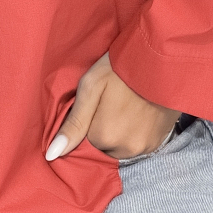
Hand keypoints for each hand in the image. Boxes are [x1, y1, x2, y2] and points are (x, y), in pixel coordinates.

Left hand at [46, 52, 177, 160]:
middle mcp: (124, 148)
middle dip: (103, 131)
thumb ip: (73, 123)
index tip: (95, 106)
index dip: (87, 123)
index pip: (84, 143)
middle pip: (103, 147)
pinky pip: (138, 145)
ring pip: (121, 148)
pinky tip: (138, 113)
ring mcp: (144, 147)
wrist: (160, 58)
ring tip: (125, 107)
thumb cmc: (120, 67)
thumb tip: (52, 154)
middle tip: (110, 103)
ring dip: (119, 134)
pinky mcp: (159, 142)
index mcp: (103, 136)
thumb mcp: (91, 86)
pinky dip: (135, 133)